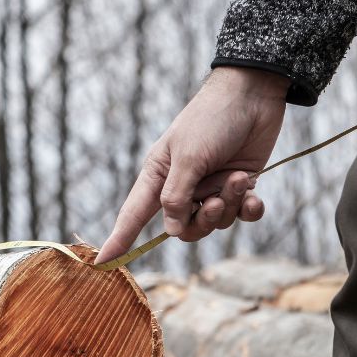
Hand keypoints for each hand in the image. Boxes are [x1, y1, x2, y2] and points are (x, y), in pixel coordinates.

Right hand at [96, 67, 288, 262]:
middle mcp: (182, 187)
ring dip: (229, 203)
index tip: (103, 262)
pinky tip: (253, 195)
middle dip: (202, 218)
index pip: (133, 215)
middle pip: (183, 229)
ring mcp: (210, 188)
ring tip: (237, 178)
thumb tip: (171, 230)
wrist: (253, 94)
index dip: (119, 239)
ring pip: (215, 222)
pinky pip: (241, 215)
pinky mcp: (237, 187)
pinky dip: (248, 209)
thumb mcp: (187, 157)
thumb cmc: (210, 119)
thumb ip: (176, 196)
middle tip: (214, 199)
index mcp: (157, 177)